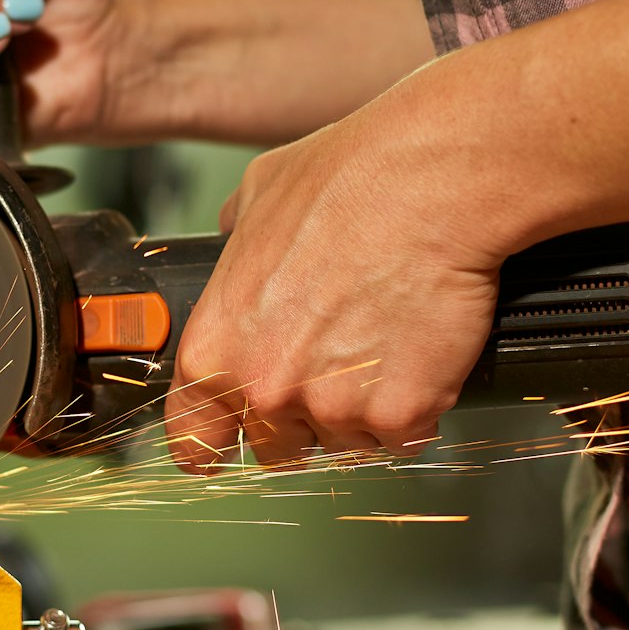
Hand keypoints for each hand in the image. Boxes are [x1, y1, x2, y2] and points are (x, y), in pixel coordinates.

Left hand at [164, 79, 506, 468]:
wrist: (433, 183)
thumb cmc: (350, 181)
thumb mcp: (257, 196)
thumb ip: (235, 240)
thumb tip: (233, 237)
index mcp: (215, 349)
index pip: (195, 440)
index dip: (218, 441)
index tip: (233, 443)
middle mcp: (265, 389)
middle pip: (278, 448)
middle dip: (305, 418)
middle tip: (336, 365)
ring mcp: (334, 409)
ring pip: (347, 442)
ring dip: (365, 408)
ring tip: (386, 341)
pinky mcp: (400, 415)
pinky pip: (405, 436)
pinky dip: (419, 404)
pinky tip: (421, 352)